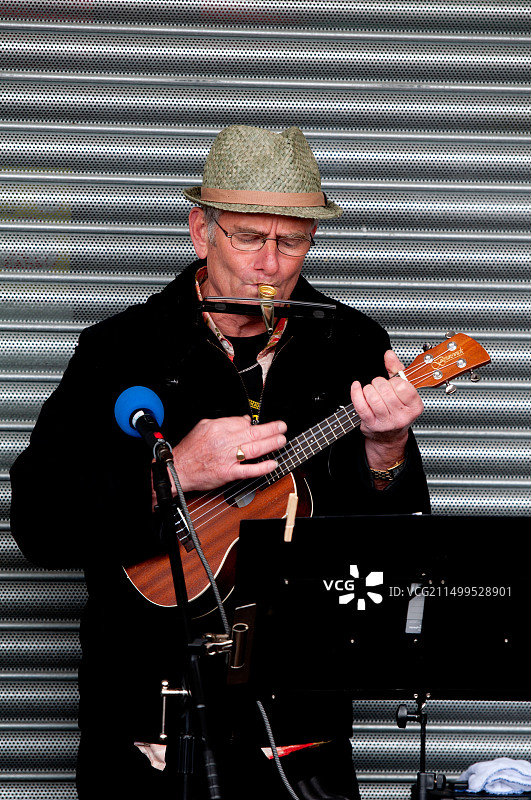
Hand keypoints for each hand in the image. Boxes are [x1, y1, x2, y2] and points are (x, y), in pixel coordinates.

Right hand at [168, 415, 286, 492]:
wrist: (178, 469)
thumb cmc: (190, 450)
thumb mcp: (203, 427)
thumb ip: (224, 422)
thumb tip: (243, 420)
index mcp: (218, 428)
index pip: (243, 422)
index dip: (254, 424)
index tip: (261, 425)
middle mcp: (224, 442)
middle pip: (253, 433)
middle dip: (271, 429)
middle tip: (282, 427)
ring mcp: (227, 458)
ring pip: (254, 449)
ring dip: (271, 444)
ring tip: (281, 440)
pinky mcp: (228, 473)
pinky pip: (248, 470)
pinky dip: (262, 467)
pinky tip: (272, 464)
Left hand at [350, 350, 423, 469]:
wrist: (389, 437)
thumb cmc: (397, 411)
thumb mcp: (403, 391)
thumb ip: (397, 370)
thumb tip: (389, 355)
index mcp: (414, 407)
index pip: (403, 386)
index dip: (395, 381)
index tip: (393, 384)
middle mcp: (401, 416)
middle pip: (386, 390)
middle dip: (379, 383)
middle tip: (380, 387)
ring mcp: (386, 422)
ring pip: (373, 397)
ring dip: (368, 389)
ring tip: (371, 391)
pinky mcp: (371, 424)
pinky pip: (360, 405)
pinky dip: (356, 392)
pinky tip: (357, 387)